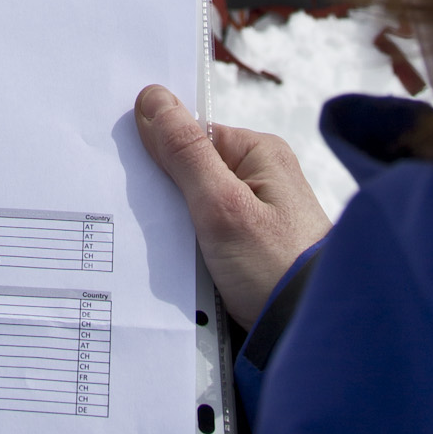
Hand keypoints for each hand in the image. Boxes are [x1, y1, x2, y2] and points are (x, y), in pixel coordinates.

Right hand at [134, 84, 331, 327]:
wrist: (306, 336)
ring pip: (192, 209)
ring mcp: (254, 216)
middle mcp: (260, 179)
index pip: (190, 134)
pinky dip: (185, 248)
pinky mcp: (247, 250)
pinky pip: (203, 237)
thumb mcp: (221, 205)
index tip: (126, 170)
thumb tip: (153, 98)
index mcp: (259, 154)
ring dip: (172, 226)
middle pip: (188, 171)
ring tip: (159, 246)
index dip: (155, 149)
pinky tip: (171, 263)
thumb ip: (185, 152)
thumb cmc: (276, 268)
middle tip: (143, 216)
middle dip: (162, 193)